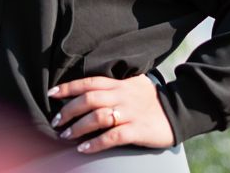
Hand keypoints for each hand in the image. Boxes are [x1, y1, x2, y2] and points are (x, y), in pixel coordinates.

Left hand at [46, 74, 175, 153]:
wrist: (178, 111)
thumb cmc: (150, 99)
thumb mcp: (133, 84)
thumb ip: (114, 84)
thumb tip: (88, 87)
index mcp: (119, 83)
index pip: (89, 82)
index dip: (68, 87)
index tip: (51, 94)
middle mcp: (122, 95)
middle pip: (89, 99)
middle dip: (69, 110)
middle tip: (56, 121)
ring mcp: (130, 113)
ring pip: (98, 117)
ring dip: (78, 127)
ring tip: (66, 136)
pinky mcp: (137, 130)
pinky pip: (113, 136)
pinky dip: (96, 143)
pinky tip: (84, 148)